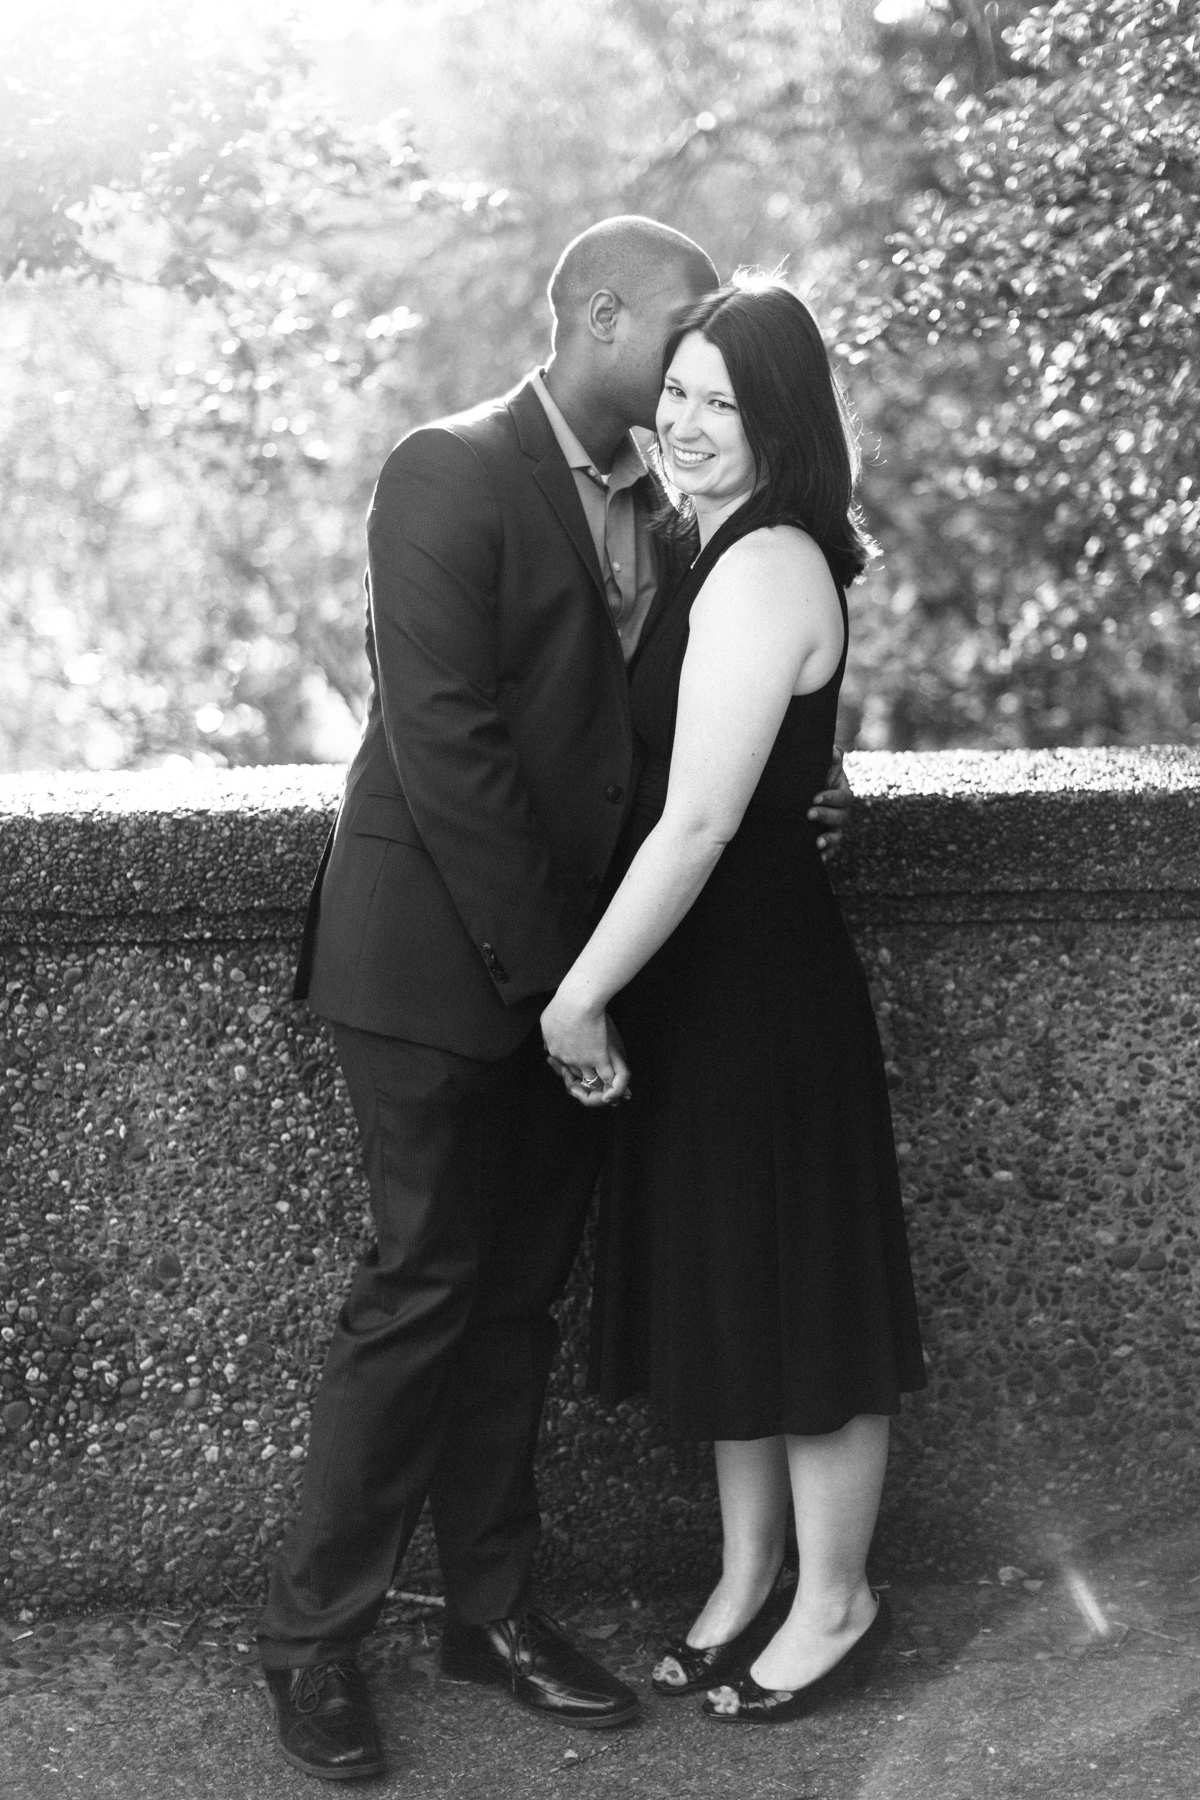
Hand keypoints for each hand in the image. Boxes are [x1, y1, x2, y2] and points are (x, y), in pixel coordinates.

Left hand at [541, 993, 630, 1106]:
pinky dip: (613, 1085)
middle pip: (576, 1074)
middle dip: (586, 1080)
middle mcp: (566, 1058)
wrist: (578, 999)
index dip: (573, 1068)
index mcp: (553, 1049)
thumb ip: (547, 1035)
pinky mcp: (598, 1056)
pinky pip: (607, 1076)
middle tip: (595, 1080)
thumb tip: (545, 1047)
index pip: (562, 1065)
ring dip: (600, 1083)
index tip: (580, 1066)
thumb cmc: (563, 1003)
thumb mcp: (548, 1019)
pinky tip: (621, 1089)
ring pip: (591, 1079)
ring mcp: (582, 1059)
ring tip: (608, 1088)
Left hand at [808, 743, 852, 862]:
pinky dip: (826, 855)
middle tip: (809, 814)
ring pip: (837, 836)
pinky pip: (830, 850)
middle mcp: (842, 813)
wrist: (804, 794)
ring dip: (829, 840)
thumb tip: (834, 751)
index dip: (830, 798)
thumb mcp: (821, 767)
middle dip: (826, 816)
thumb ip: (830, 759)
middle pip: (841, 817)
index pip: (842, 797)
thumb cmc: (815, 777)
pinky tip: (819, 858)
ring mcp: (834, 828)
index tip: (815, 797)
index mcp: (843, 794)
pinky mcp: (826, 840)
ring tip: (818, 843)